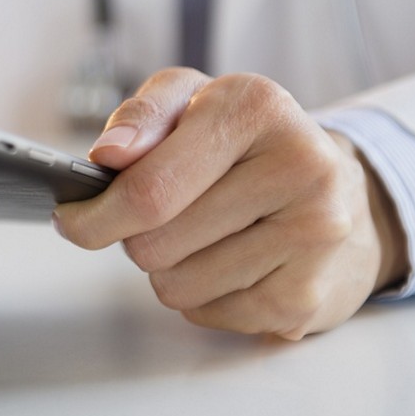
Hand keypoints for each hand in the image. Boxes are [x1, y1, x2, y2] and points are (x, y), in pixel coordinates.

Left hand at [53, 68, 408, 339]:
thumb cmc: (248, 143)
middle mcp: (299, 166)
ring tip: (202, 236)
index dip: (95, 215)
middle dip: (134, 238)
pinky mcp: (309, 295)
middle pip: (155, 243)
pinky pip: (209, 315)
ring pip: (177, 286)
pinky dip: (202, 296)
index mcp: (256, 107)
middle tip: (157, 219)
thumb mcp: (193, 100)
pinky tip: (230, 263)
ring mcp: (313, 235)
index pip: (150, 187)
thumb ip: (143, 116)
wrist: (343, 194)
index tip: (71, 219)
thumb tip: (108, 154)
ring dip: (169, 269)